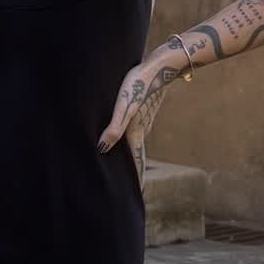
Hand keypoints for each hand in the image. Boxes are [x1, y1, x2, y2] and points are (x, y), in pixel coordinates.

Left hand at [97, 52, 181, 190]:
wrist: (160, 67)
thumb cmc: (138, 84)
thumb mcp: (124, 106)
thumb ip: (114, 128)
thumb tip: (102, 149)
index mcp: (136, 133)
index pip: (137, 163)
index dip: (137, 180)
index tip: (140, 196)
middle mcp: (141, 131)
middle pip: (137, 157)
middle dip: (135, 173)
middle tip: (134, 188)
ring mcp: (144, 122)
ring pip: (136, 145)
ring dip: (133, 158)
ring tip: (127, 168)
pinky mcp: (143, 112)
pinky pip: (136, 133)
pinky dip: (131, 143)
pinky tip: (125, 140)